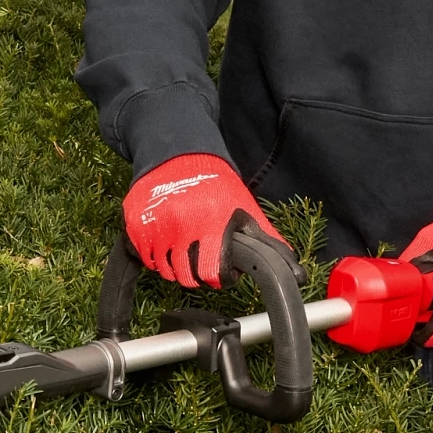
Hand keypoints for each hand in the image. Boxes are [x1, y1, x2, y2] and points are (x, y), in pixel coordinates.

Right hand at [123, 152, 273, 287]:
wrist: (179, 156)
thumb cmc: (216, 185)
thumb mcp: (245, 208)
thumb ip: (267, 240)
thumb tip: (295, 271)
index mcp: (213, 222)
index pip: (213, 273)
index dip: (219, 276)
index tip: (219, 270)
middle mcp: (182, 225)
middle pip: (186, 276)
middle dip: (195, 274)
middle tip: (200, 261)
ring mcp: (156, 224)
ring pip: (163, 269)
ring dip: (173, 266)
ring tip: (182, 249)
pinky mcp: (136, 222)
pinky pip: (144, 256)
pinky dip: (153, 255)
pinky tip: (164, 242)